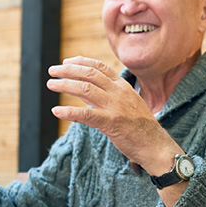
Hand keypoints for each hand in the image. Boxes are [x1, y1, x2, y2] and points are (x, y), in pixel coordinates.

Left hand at [47, 57, 181, 171]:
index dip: (81, 62)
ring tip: (51, 85)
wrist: (155, 145)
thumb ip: (105, 96)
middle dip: (68, 70)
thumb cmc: (140, 127)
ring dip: (65, 85)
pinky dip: (69, 112)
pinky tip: (56, 111)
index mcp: (123, 87)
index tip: (66, 62)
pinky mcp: (112, 123)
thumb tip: (83, 91)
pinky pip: (86, 115)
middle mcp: (119, 93)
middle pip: (90, 74)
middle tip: (53, 71)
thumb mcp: (127, 105)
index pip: (100, 67)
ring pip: (85, 89)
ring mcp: (116, 107)